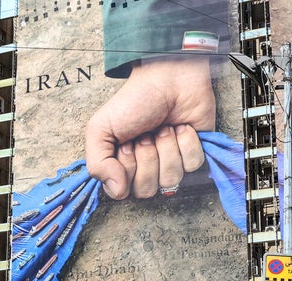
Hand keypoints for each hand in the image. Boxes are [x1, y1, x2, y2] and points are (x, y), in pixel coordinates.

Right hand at [85, 56, 215, 199]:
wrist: (168, 78)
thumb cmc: (134, 101)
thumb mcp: (101, 128)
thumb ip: (97, 164)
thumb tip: (116, 191)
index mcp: (122, 166)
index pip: (123, 191)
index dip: (127, 168)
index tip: (127, 144)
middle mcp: (147, 169)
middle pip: (148, 190)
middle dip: (147, 158)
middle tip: (146, 134)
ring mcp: (172, 163)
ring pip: (171, 179)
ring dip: (167, 148)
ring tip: (164, 128)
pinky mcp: (194, 154)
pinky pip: (193, 166)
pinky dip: (187, 143)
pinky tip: (181, 127)